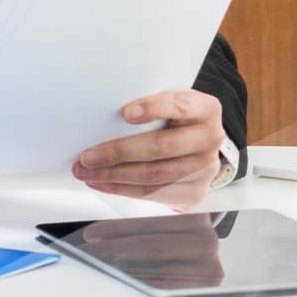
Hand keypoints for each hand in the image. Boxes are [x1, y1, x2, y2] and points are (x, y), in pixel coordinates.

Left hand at [72, 88, 224, 203]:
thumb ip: (150, 105)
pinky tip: (101, 182)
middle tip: (88, 156)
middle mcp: (209, 139)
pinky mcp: (194, 192)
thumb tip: (104, 114)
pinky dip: (121, 188)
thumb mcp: (171, 104)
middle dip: (119, 152)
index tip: (125, 113)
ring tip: (87, 172)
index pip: (179, 106)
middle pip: (161, 147)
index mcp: (205, 110)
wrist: (199, 146)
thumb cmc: (176, 119)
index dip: (153, 108)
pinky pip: (152, 193)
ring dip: (114, 175)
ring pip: (154, 175)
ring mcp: (204, 169)